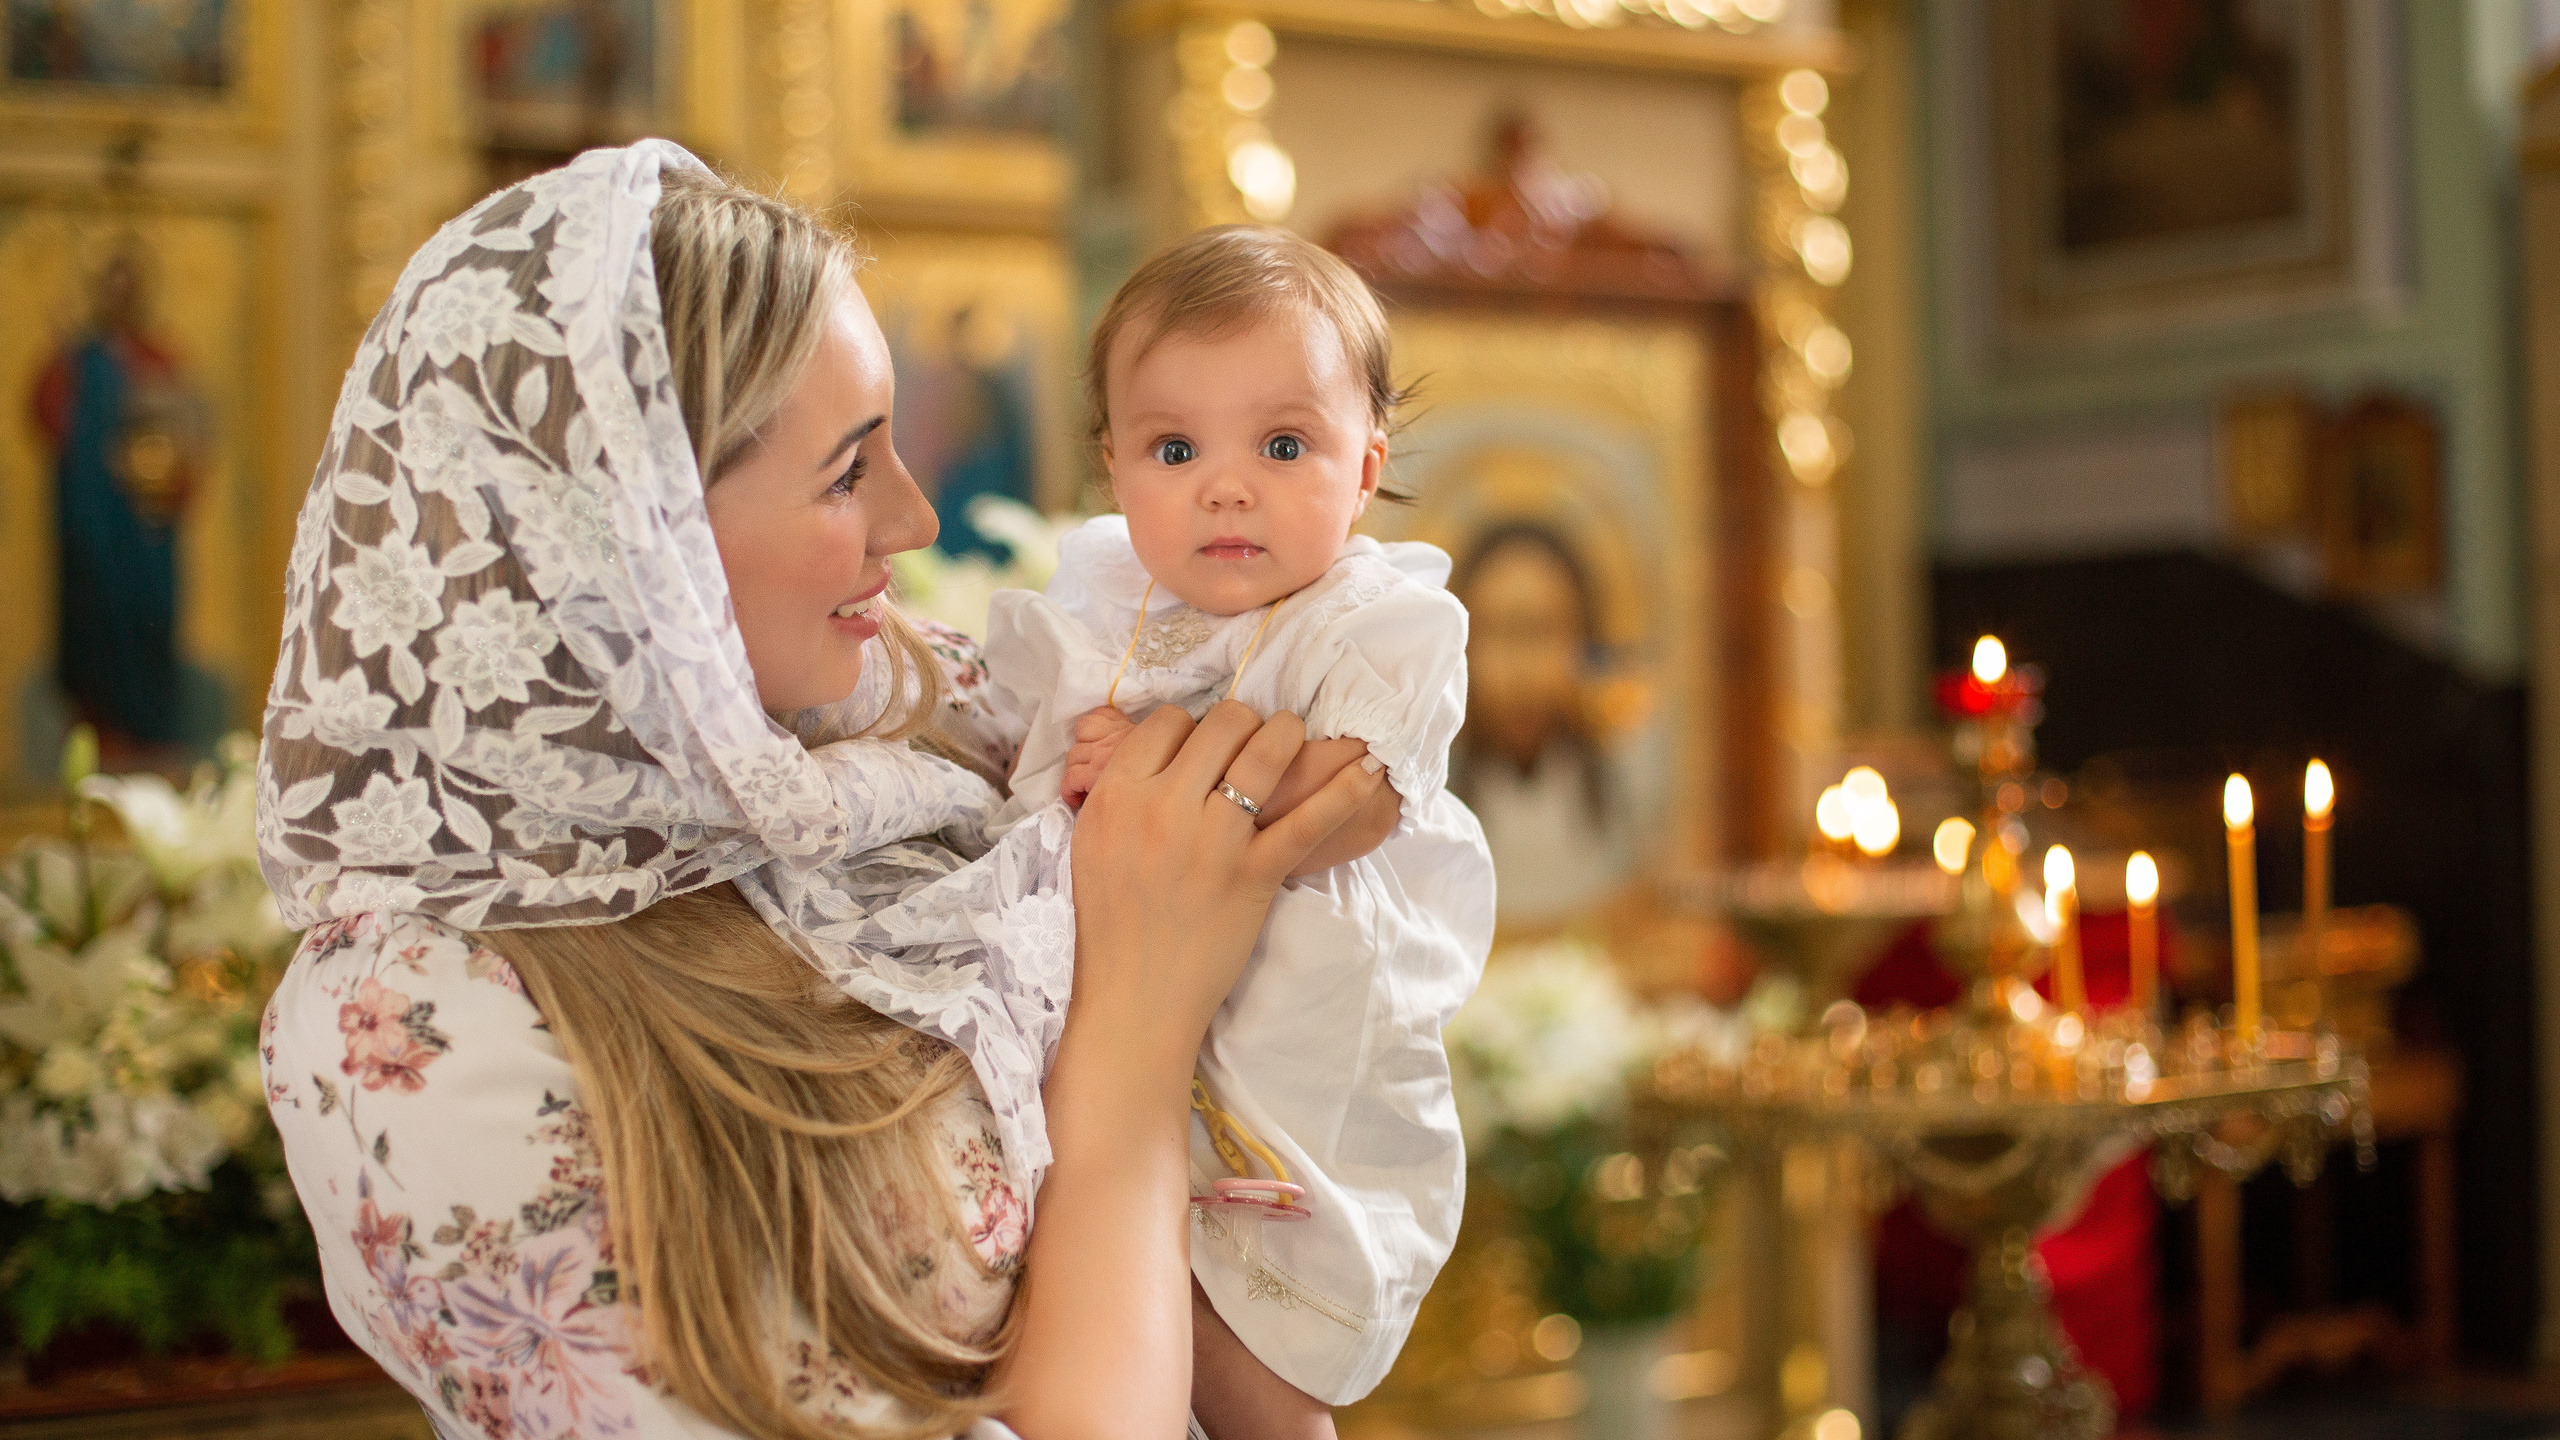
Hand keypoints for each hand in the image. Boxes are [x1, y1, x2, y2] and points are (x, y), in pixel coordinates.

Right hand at [1068, 701, 1386, 1059]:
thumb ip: (1121, 792)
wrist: (1134, 998)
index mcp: (1116, 796)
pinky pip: (1308, 820)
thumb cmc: (1111, 924)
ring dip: (1287, 733)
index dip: (1190, 727)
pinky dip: (1345, 792)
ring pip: (1264, 751)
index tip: (1202, 746)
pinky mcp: (1255, 874)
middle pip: (1221, 724)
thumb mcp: (1091, 843)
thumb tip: (1161, 749)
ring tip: (1294, 735)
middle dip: (1242, 723)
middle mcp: (1163, 808)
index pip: (1167, 723)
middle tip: (1251, 740)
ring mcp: (1213, 840)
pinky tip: (1368, 770)